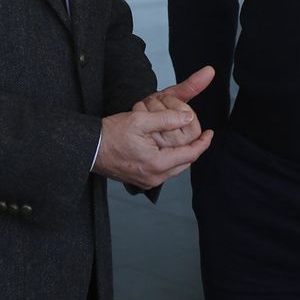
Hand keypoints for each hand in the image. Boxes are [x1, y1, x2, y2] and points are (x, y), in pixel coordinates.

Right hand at [94, 78, 214, 190]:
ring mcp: (146, 182)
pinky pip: (163, 171)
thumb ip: (168, 118)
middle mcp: (154, 177)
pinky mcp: (139, 181)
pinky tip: (167, 148)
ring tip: (186, 140)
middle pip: (184, 163)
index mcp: (157, 164)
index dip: (203, 143)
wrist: (89, 148)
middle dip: (194, 149)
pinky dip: (169, 159)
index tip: (210, 133)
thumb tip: (188, 117)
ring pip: (174, 168)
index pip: (190, 154)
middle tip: (200, 135)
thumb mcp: (141, 119)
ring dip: (182, 154)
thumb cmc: (111, 133)